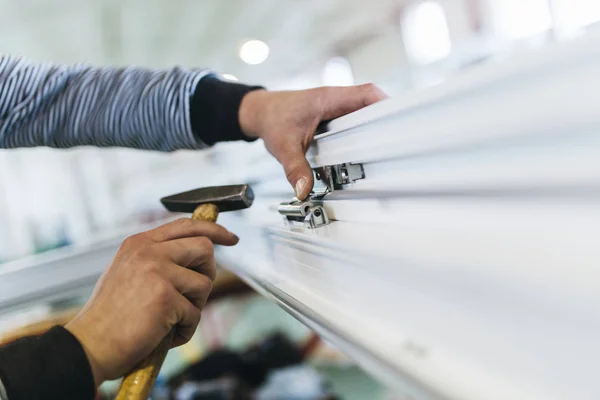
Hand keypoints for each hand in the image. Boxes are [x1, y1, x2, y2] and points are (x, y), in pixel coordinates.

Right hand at [65, 219, 238, 386]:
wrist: (88, 345)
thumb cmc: (110, 316)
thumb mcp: (129, 272)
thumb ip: (158, 258)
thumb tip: (198, 254)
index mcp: (139, 243)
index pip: (186, 225)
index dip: (214, 231)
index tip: (231, 239)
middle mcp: (148, 251)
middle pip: (204, 248)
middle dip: (208, 272)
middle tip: (194, 294)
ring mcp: (157, 272)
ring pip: (203, 284)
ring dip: (193, 307)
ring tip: (170, 319)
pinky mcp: (165, 298)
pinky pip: (194, 314)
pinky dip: (185, 330)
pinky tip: (164, 334)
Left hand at [239, 84, 386, 198]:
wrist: (261, 112)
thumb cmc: (272, 119)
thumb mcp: (283, 146)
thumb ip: (295, 168)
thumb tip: (304, 190)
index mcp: (329, 99)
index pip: (367, 93)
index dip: (386, 105)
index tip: (399, 121)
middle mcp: (337, 99)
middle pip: (373, 103)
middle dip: (387, 120)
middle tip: (399, 141)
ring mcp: (337, 107)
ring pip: (366, 111)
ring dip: (376, 126)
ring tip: (390, 147)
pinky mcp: (335, 116)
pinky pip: (357, 119)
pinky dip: (364, 131)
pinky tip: (369, 148)